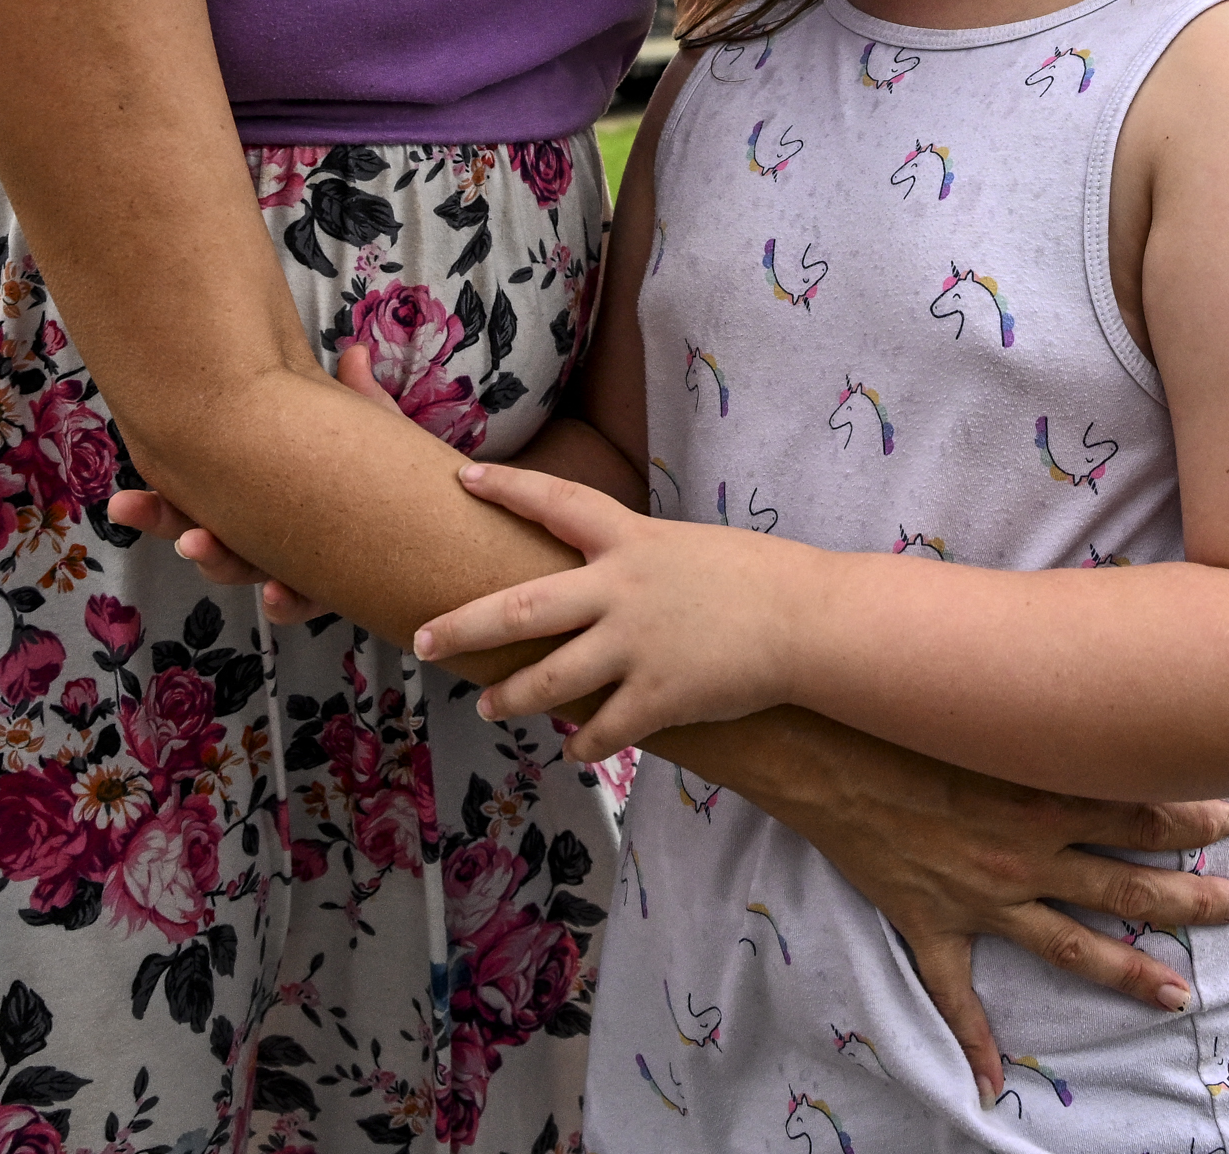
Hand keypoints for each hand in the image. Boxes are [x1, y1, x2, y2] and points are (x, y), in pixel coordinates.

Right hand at [107, 342, 412, 623]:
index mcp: (262, 492)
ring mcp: (292, 565)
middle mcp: (267, 533)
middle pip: (205, 536)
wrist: (438, 534)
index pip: (201, 498)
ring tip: (200, 544)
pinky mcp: (329, 591)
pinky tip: (277, 595)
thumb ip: (359, 401)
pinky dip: (287, 602)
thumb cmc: (390, 474)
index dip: (159, 508)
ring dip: (218, 562)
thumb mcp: (370, 433)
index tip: (121, 501)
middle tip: (129, 510)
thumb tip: (352, 354)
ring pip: (243, 571)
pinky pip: (301, 602)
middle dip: (168, 526)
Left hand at [414, 461, 804, 751]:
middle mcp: (621, 590)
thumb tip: (593, 587)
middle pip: (523, 607)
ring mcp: (636, 645)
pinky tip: (573, 750)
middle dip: (465, 625)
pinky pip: (604, 730)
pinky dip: (584, 743)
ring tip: (487, 705)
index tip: (465, 479)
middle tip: (422, 640)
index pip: (557, 502)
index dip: (510, 489)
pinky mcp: (659, 696)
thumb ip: (632, 562)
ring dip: (511, 697)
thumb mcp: (683, 548)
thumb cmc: (752, 577)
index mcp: (631, 541)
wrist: (807, 619)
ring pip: (550, 679)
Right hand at [704, 707, 1228, 1102]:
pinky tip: (992, 1083)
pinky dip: (973, 1041)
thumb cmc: (901, 707)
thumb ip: (1042, 700)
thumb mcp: (987, 700)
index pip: (1139, 809)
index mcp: (1041, 795)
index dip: (1193, 815)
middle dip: (1190, 899)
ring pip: (1072, 946)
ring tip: (1181, 996)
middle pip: (1126, 885)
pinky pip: (956, 994)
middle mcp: (1025, 854)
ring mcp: (981, 897)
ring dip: (1129, 972)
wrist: (819, 745)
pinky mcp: (932, 923)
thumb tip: (1093, 669)